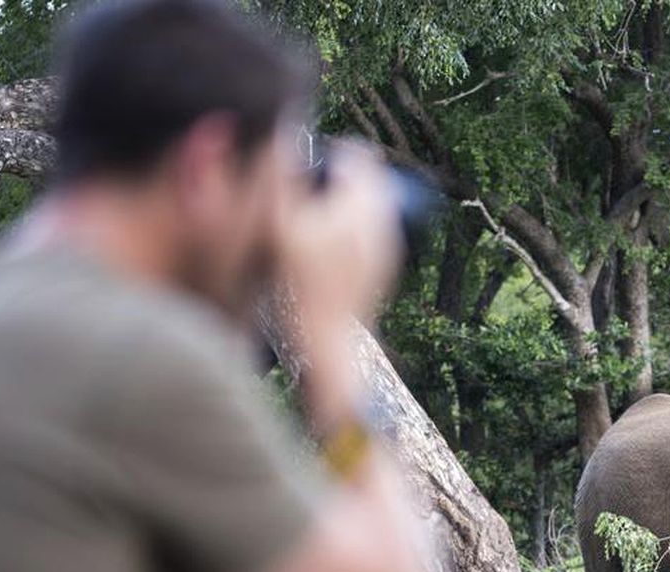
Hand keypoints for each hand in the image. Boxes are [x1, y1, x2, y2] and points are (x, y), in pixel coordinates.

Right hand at [280, 138, 403, 330]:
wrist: (326, 332)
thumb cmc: (300, 279)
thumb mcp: (281, 222)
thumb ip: (282, 178)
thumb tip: (282, 140)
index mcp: (363, 200)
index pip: (359, 153)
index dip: (332, 151)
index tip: (309, 165)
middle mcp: (384, 217)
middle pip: (367, 178)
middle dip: (341, 176)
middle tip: (309, 192)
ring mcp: (388, 242)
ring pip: (372, 205)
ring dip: (347, 202)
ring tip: (315, 218)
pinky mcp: (386, 263)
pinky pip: (372, 231)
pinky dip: (354, 228)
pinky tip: (327, 245)